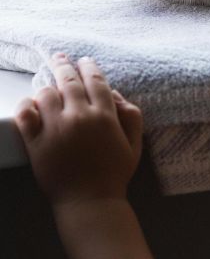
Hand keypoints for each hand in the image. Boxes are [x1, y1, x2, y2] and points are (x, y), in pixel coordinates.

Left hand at [15, 54, 142, 206]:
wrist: (90, 201)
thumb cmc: (115, 173)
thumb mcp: (135, 143)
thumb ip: (131, 115)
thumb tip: (115, 95)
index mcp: (104, 115)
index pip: (95, 80)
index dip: (89, 67)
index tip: (84, 61)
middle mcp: (79, 117)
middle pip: (68, 81)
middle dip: (64, 65)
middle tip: (60, 57)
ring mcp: (55, 129)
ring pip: (46, 94)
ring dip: (48, 87)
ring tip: (49, 86)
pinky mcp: (36, 143)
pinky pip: (25, 115)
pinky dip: (26, 105)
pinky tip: (31, 104)